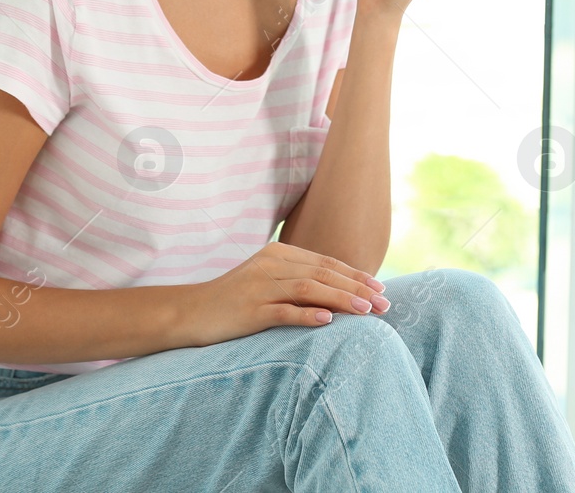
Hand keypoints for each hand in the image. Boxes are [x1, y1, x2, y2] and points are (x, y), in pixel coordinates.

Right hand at [183, 241, 390, 346]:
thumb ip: (298, 279)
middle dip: (357, 288)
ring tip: (366, 311)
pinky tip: (328, 322)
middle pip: (323, 274)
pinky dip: (307, 315)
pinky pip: (283, 311)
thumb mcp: (267, 281)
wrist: (190, 312)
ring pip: (308, 289)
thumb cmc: (234, 300)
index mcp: (279, 253)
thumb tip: (340, 291)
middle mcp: (271, 265)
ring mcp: (259, 286)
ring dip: (341, 300)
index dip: (356, 275)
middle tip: (384, 304)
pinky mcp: (249, 310)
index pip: (325, 262)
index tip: (381, 289)